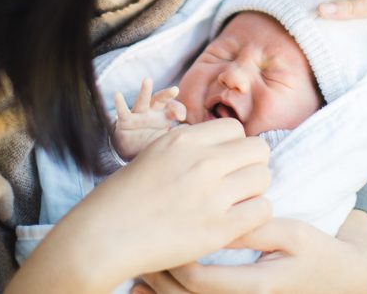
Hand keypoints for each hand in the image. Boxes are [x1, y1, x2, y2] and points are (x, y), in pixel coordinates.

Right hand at [9, 119, 271, 293]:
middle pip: (258, 149)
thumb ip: (188, 148)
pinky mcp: (218, 229)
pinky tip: (236, 222)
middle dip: (250, 165)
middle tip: (236, 184)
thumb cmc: (122, 198)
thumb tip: (218, 146)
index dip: (234, 147)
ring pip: (263, 177)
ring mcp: (212, 195)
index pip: (236, 129)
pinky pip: (262, 210)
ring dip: (254, 190)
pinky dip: (255, 215)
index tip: (225, 163)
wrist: (102, 237)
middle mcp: (202, 161)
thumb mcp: (154, 154)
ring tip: (235, 203)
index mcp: (184, 140)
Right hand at [113, 77, 186, 160]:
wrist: (130, 152)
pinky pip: (122, 111)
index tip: (182, 119)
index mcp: (165, 116)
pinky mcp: (125, 121)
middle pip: (160, 99)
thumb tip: (194, 131)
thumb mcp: (166, 140)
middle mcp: (152, 112)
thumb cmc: (151, 143)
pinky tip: (117, 94)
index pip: (174, 108)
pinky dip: (119, 103)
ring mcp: (138, 115)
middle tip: (175, 89)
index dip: (179, 110)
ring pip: (142, 101)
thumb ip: (178, 135)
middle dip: (167, 94)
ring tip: (148, 80)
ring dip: (145, 90)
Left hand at [132, 211, 366, 293]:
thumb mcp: (292, 235)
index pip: (197, 277)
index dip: (172, 256)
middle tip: (138, 247)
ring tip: (140, 264)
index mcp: (255, 288)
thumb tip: (219, 216)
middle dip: (158, 273)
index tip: (157, 231)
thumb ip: (254, 229)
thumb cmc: (318, 253)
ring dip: (160, 288)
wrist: (342, 282)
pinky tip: (151, 286)